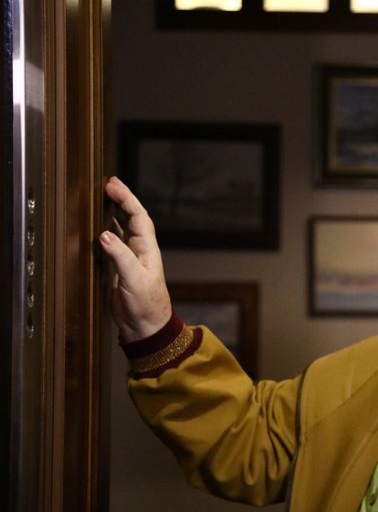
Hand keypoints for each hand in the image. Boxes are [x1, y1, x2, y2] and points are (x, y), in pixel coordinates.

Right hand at [100, 176, 171, 342]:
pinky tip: (98, 229)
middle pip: (131, 218)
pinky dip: (106, 233)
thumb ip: (120, 256)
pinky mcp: (120, 269)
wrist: (146, 326)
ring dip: (113, 214)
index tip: (112, 184)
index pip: (138, 216)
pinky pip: (113, 244)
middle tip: (106, 184)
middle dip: (121, 200)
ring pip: (122, 229)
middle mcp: (140, 250)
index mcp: (147, 249)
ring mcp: (130, 259)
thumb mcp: (134, 279)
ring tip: (102, 199)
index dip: (127, 198)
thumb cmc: (146, 304)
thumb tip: (104, 234)